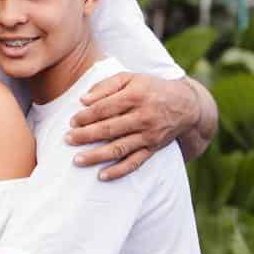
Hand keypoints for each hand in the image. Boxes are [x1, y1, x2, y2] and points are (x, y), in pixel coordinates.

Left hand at [66, 72, 199, 180]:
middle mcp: (143, 116)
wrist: (186, 105)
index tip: (72, 121)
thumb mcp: (131, 78)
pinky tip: (102, 176)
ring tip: (77, 160)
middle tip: (67, 139)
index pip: (106, 107)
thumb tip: (83, 100)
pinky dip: (119, 171)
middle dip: (86, 135)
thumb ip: (106, 85)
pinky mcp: (153, 148)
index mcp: (136, 95)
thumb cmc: (150, 88)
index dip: (87, 115)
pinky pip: (135, 162)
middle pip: (110, 128)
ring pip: (120, 148)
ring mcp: (149, 135)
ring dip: (97, 156)